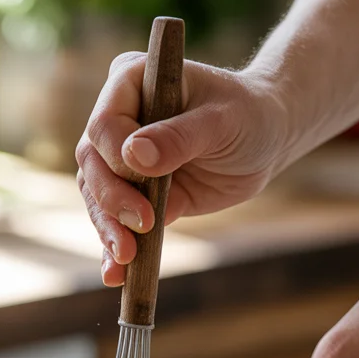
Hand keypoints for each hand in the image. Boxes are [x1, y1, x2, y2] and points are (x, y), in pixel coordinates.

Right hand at [76, 55, 286, 284]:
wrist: (266, 139)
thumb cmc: (248, 115)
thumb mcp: (222, 121)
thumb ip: (179, 137)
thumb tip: (133, 155)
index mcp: (131, 83)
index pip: (104, 125)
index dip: (118, 156)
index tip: (145, 177)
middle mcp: (118, 120)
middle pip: (92, 165)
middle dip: (112, 200)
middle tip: (141, 225)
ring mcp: (122, 160)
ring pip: (97, 197)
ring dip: (108, 230)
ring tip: (125, 258)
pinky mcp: (136, 194)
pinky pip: (116, 222)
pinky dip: (113, 249)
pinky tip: (115, 274)